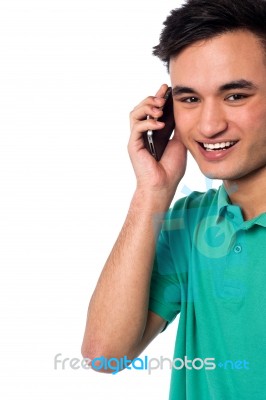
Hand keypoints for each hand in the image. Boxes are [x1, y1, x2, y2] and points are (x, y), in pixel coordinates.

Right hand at [128, 84, 186, 198]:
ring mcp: (137, 138)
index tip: (169, 87)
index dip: (161, 97)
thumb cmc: (172, 169)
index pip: (156, 109)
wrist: (163, 186)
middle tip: (164, 97)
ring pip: (135, 113)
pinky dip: (148, 122)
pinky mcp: (133, 145)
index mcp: (155, 132)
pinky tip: (160, 125)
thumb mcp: (180, 141)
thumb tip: (182, 108)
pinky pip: (137, 127)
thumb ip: (178, 125)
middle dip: (153, 98)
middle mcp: (145, 133)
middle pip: (142, 107)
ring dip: (147, 106)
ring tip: (160, 108)